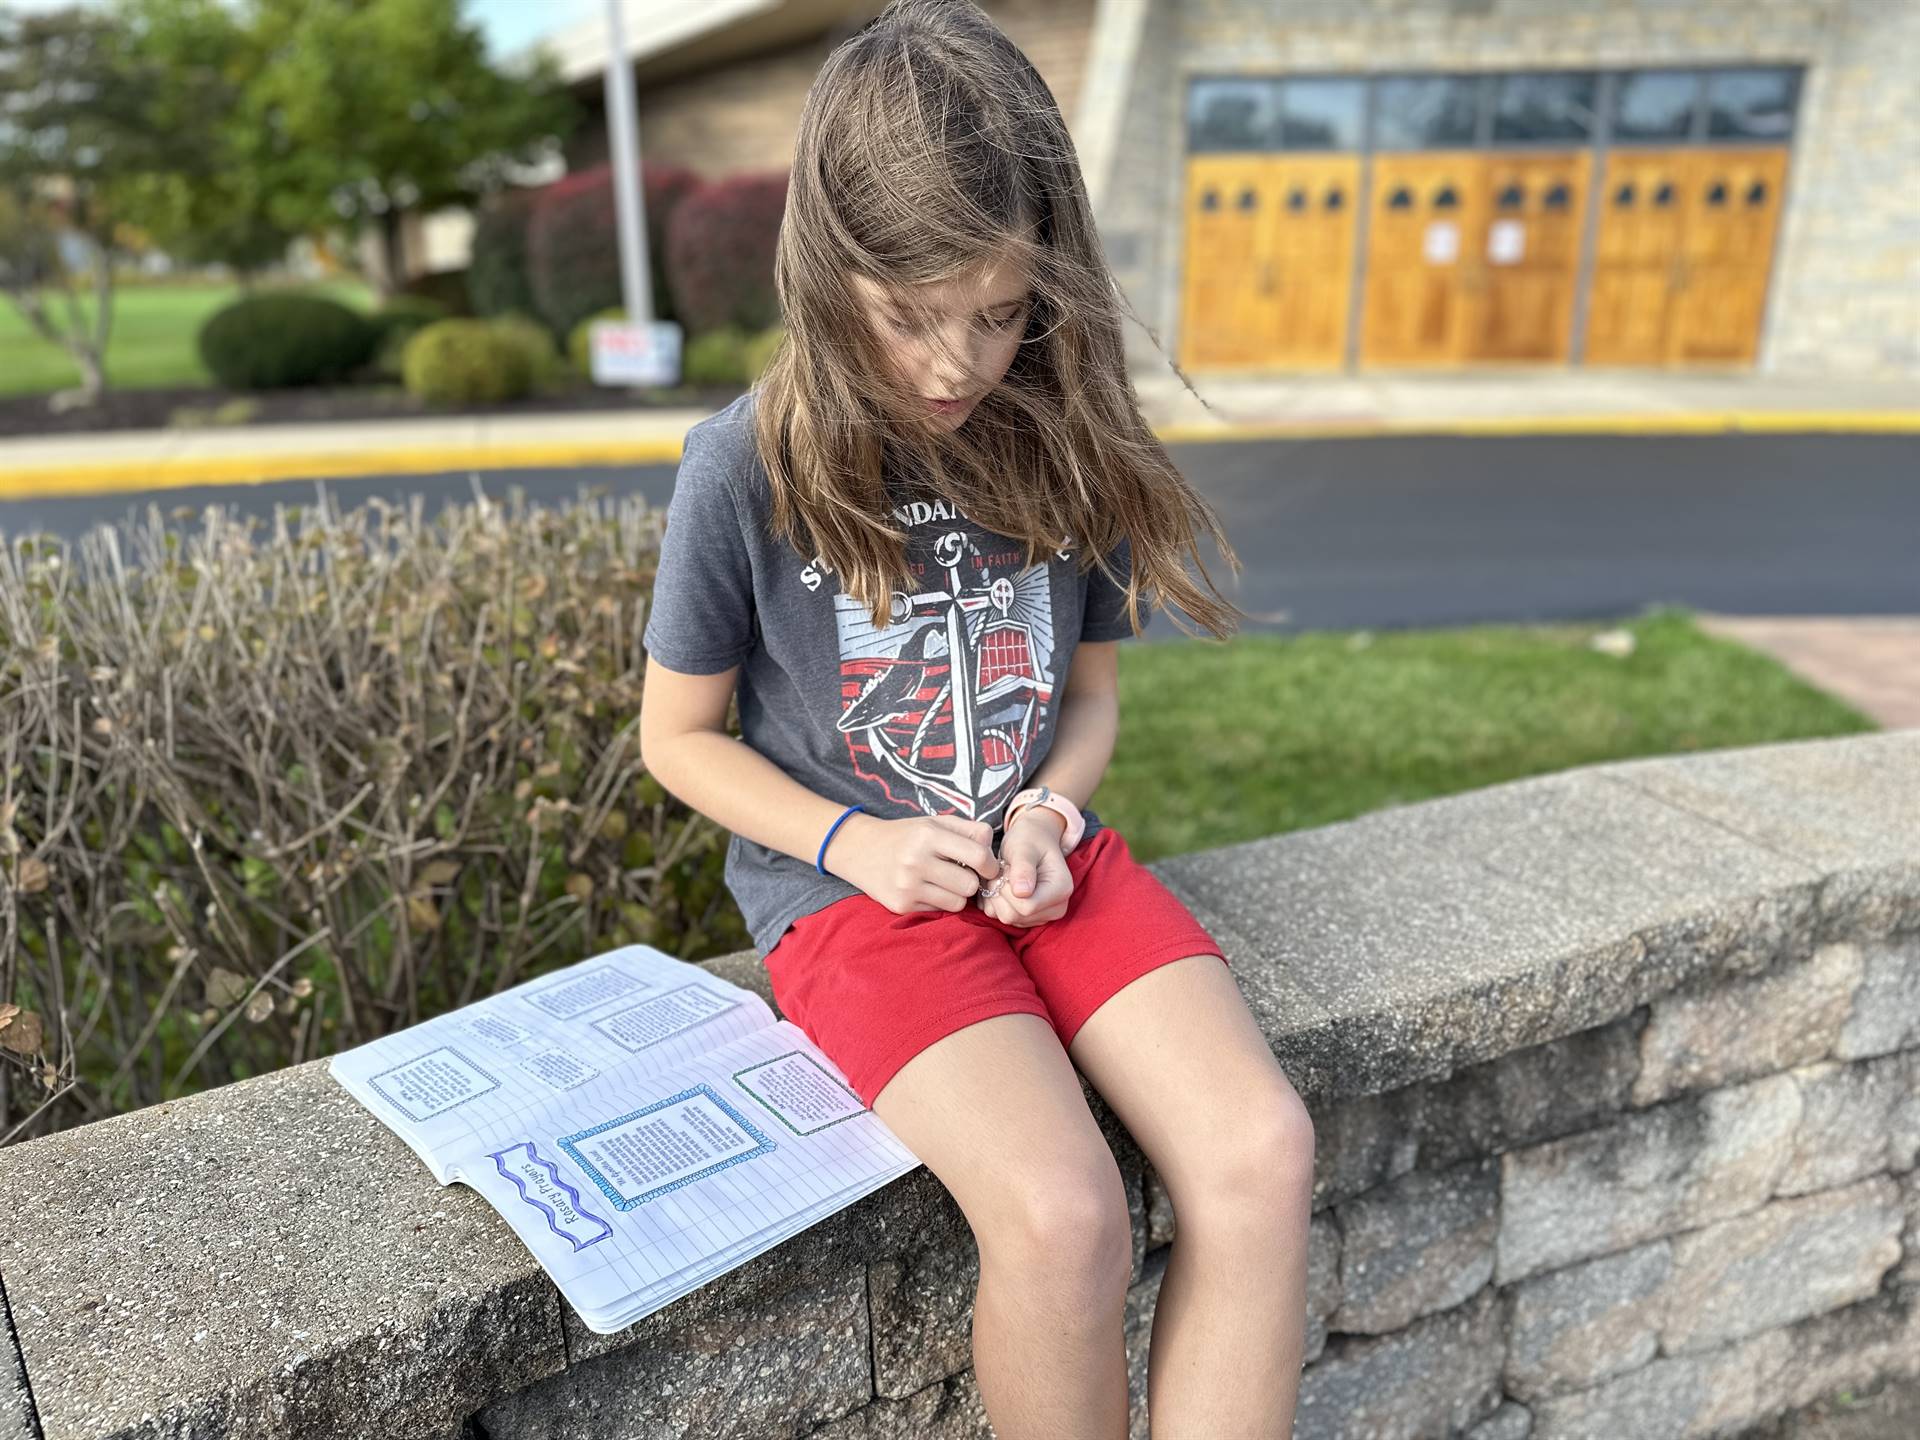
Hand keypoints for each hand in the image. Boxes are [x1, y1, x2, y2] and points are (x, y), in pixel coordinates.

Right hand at [822, 812, 1000, 915]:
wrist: (859, 849)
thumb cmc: (907, 835)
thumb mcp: (935, 822)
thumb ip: (968, 830)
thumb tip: (992, 846)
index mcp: (928, 835)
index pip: (978, 855)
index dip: (990, 864)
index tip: (988, 866)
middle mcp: (916, 861)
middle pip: (970, 885)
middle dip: (971, 880)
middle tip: (960, 873)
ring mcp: (907, 886)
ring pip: (957, 903)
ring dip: (957, 894)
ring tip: (944, 881)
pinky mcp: (900, 905)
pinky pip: (939, 911)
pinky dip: (939, 902)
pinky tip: (926, 889)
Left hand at [977, 810, 1072, 926]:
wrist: (1032, 840)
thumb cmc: (1029, 840)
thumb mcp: (1024, 847)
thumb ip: (1023, 867)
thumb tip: (1022, 893)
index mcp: (1062, 890)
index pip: (1027, 907)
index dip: (1007, 889)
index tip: (1004, 868)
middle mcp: (1056, 908)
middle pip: (1015, 916)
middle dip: (1000, 892)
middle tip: (1000, 871)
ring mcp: (1042, 916)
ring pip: (1006, 919)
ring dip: (995, 896)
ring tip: (1002, 876)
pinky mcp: (1027, 919)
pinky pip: (1000, 918)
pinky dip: (993, 901)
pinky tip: (1000, 884)